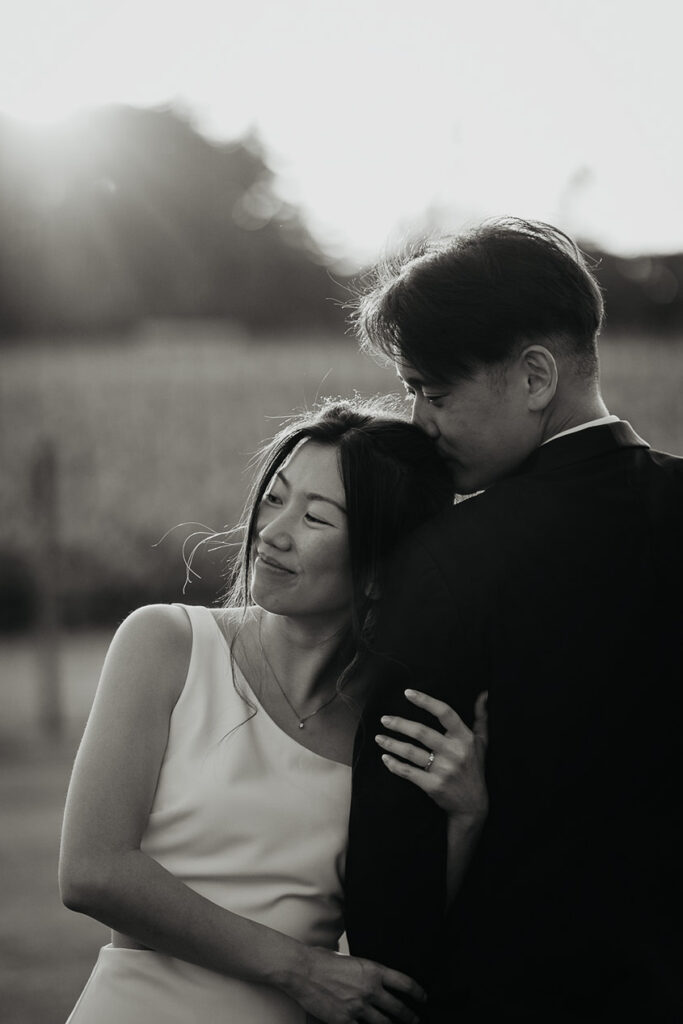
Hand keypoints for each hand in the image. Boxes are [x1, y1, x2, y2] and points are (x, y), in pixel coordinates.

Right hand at [290, 945, 425, 1023]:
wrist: (303, 970)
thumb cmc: (322, 961)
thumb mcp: (350, 960)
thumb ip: (363, 972)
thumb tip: (370, 981)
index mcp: (373, 971)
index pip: (404, 983)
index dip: (417, 992)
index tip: (423, 998)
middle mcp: (370, 990)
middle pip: (398, 1008)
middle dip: (410, 1017)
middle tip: (415, 1020)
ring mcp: (358, 1007)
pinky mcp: (345, 1021)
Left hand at [375, 690, 487, 818]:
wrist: (472, 805)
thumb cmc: (475, 768)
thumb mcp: (482, 742)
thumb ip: (481, 717)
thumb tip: (483, 694)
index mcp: (464, 738)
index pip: (445, 713)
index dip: (426, 701)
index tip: (408, 693)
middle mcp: (454, 752)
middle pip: (422, 732)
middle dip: (399, 724)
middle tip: (384, 719)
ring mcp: (443, 770)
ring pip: (411, 752)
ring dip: (392, 744)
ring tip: (379, 737)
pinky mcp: (433, 786)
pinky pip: (408, 772)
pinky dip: (394, 765)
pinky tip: (385, 758)